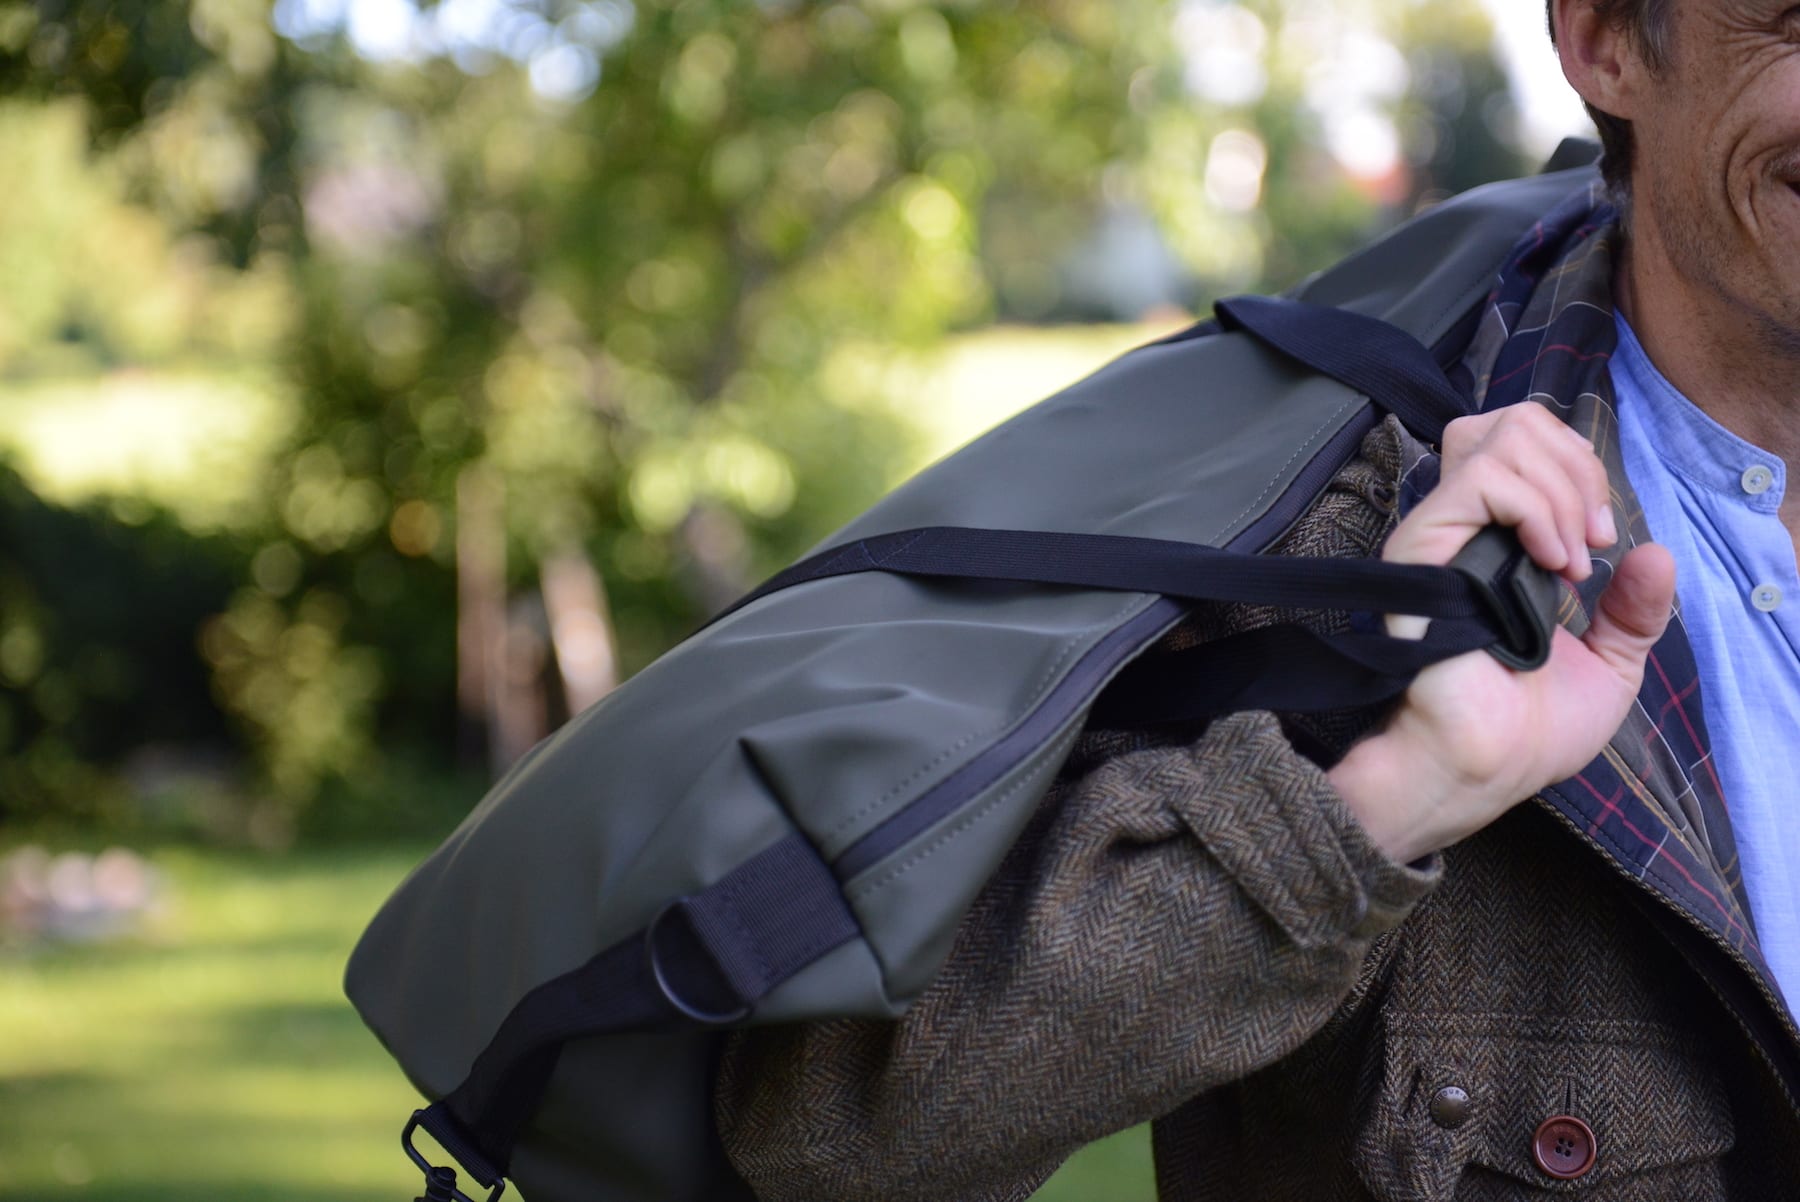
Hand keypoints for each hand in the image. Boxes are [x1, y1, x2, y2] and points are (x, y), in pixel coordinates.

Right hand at [1327, 405, 1675, 863]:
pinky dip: (1537, 508)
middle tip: (1592, 540)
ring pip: (1498, 436)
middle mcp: (1463, 528)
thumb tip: (1658, 553)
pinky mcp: (1424, 545)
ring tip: (1572, 558)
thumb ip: (1634, 610)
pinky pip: (1484, 478)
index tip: (1602, 544)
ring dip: (1561, 489)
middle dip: (1577, 469)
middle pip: (1515, 422)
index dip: (1581, 473)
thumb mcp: (1608, 664)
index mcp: (1495, 545)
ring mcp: (1440, 532)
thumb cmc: (1526, 732)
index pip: (1530, 447)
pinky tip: (1553, 563)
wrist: (1485, 765)